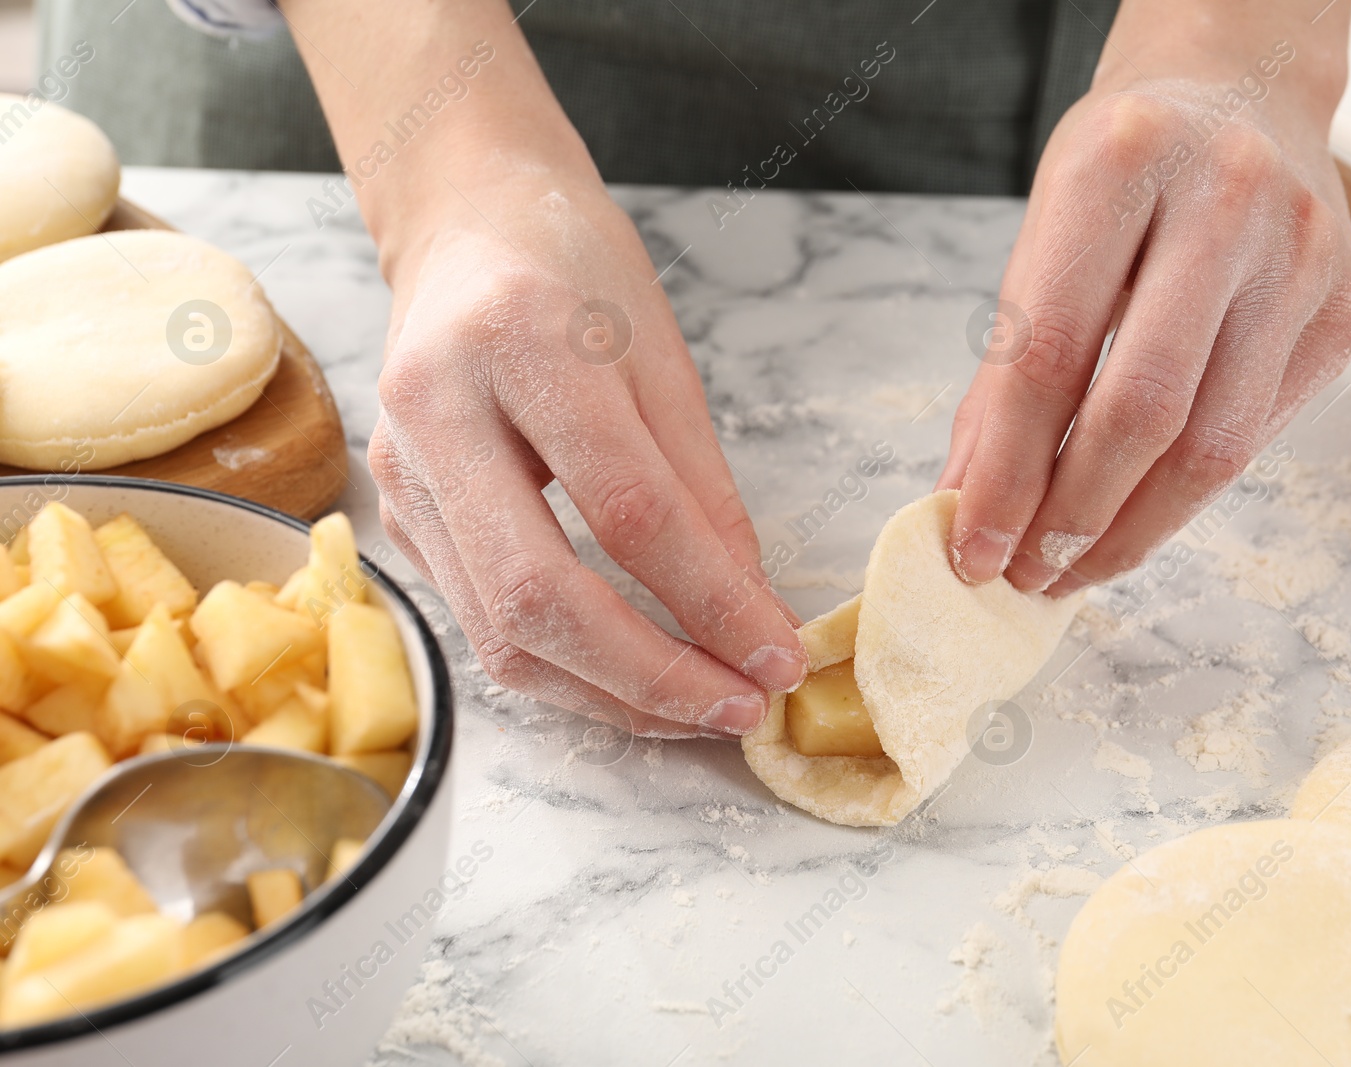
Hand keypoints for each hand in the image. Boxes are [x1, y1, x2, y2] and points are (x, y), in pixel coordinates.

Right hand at [369, 165, 805, 738]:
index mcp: (518, 344)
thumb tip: (752, 613)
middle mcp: (437, 414)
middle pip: (540, 597)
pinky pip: (483, 624)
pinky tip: (631, 676)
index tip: (779, 655)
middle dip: (652, 677)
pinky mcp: (399, 515)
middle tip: (739, 706)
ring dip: (609, 694)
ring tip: (697, 708)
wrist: (467, 226)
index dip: (711, 600)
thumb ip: (706, 490)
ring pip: (500, 635)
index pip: (628, 511)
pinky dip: (566, 668)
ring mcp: (402, 474)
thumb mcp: (663, 358)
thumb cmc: (574, 272)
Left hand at [939, 4, 1350, 594]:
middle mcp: (1227, 199)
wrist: (1243, 89)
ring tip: (1075, 567)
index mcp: (1119, 165)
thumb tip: (973, 500)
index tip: (973, 547)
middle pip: (1143, 409)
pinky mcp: (1350, 304)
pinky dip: (1190, 491)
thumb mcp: (1041, 234)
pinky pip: (1260, 434)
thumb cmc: (1123, 171)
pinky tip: (1142, 512)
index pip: (1047, 355)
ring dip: (1134, 530)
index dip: (1007, 473)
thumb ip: (1005, 368)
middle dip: (1074, 518)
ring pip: (1216, 444)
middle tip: (1029, 573)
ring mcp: (1303, 253)